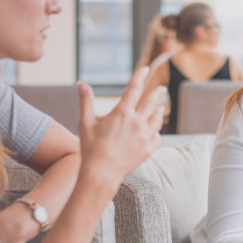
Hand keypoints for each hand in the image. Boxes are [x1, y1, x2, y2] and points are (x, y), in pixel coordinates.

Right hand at [76, 67, 164, 190]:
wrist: (101, 173)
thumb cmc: (90, 148)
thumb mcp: (85, 123)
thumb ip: (86, 102)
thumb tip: (81, 83)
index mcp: (122, 112)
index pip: (134, 88)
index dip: (140, 76)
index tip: (145, 69)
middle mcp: (137, 122)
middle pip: (151, 101)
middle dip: (157, 93)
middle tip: (161, 88)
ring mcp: (144, 136)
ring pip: (157, 119)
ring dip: (158, 111)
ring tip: (160, 108)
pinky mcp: (148, 149)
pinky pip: (157, 137)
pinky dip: (156, 132)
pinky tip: (154, 132)